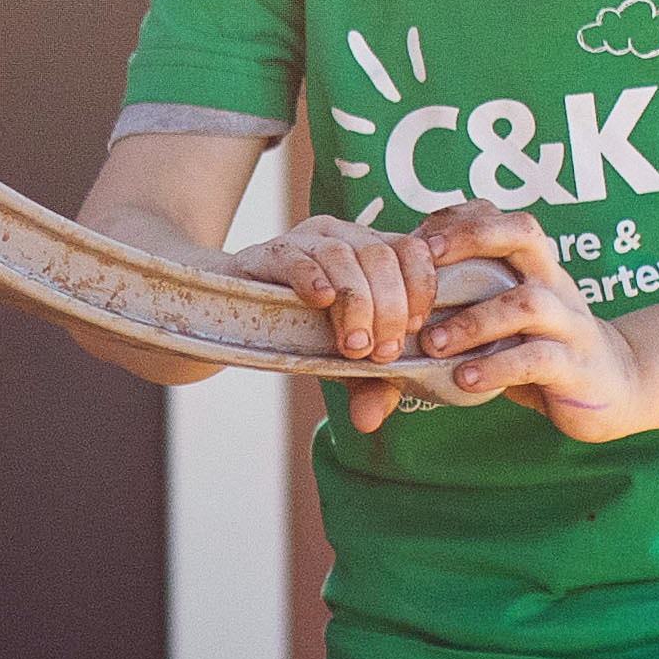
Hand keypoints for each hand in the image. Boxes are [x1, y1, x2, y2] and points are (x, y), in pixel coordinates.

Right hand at [231, 213, 442, 385]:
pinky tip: (319, 303)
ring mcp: (307, 240)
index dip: (419, 289)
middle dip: (388, 308)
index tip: (411, 331)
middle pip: (380, 256)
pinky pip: (297, 257)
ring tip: (352, 345)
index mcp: (374, 251)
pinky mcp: (271, 252)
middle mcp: (346, 237)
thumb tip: (370, 421)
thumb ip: (366, 386)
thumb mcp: (342, 359)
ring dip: (355, 304)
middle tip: (378, 351)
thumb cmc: (303, 330)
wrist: (238, 315)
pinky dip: (313, 279)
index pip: (412, 251)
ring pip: (342, 256)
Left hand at [391, 201, 650, 440]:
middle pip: (524, 234)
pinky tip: (465, 379)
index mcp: (535, 266)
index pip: (501, 218)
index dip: (459, 219)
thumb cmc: (540, 349)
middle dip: (471, 237)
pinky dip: (498, 367)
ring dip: (473, 320)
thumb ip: (463, 307)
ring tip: (433, 342)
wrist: (614, 387)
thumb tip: (389, 308)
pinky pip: (538, 359)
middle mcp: (554, 282)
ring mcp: (569, 322)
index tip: (415, 238)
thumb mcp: (506, 320)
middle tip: (424, 260)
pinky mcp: (576, 366)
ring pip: (526, 303)